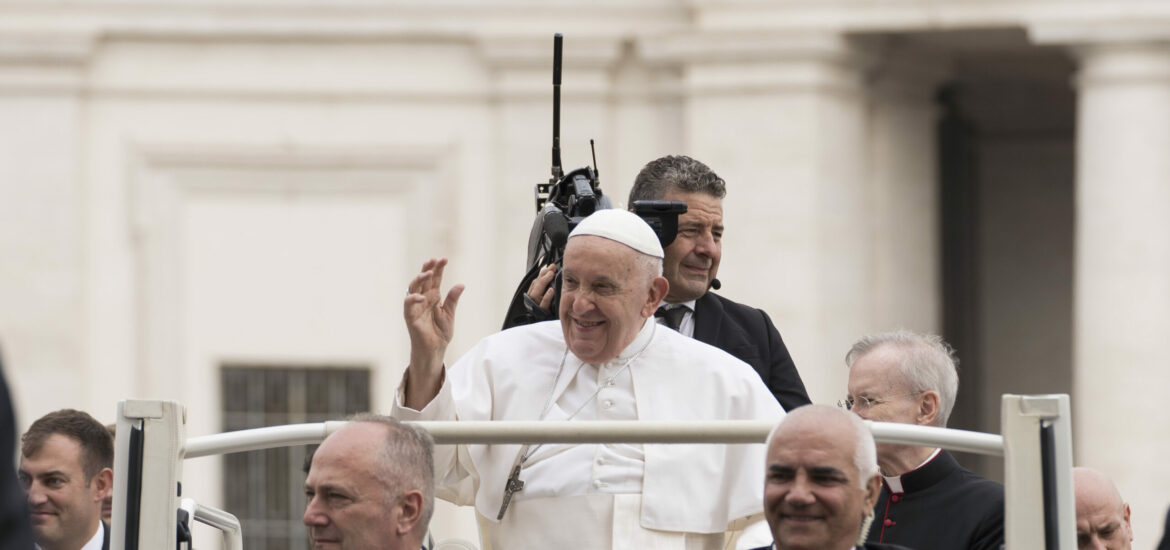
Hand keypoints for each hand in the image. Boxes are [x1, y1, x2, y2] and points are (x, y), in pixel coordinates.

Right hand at [403, 258, 464, 407]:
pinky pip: (408, 305)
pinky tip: (421, 296)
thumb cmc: (440, 333)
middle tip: (435, 260)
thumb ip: (453, 299)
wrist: (435, 350)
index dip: (438, 269)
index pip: (435, 279)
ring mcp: (415, 307)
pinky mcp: (410, 317)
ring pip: (413, 288)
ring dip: (420, 279)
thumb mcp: (450, 314)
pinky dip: (413, 299)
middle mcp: (423, 299)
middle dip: (428, 268)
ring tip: (429, 272)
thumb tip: (461, 284)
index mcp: (433, 297)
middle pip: (423, 279)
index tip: (444, 259)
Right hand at [526, 264, 555, 312]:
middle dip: (543, 276)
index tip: (550, 266)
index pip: (536, 281)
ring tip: (550, 275)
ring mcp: (536, 307)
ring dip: (543, 283)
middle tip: (551, 270)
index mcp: (533, 295)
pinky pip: (543, 304)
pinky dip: (546, 297)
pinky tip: (551, 290)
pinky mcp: (542, 313)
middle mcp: (533, 300)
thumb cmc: (550, 309)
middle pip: (535, 286)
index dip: (542, 273)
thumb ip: (547, 283)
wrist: (551, 325)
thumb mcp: (548, 295)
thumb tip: (551, 269)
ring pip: (536, 293)